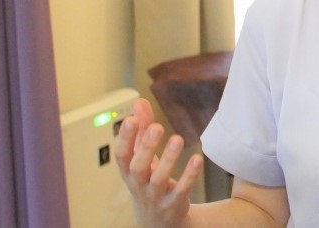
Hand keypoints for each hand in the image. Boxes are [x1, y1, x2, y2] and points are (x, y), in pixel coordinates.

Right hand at [114, 98, 203, 226]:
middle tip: (157, 126)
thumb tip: (139, 102)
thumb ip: (142, 129)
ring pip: (159, 179)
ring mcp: (155, 196)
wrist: (157, 220)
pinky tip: (197, 158)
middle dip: (146, 147)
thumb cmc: (147, 180)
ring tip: (178, 139)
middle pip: (137, 167)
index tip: (131, 119)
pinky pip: (181, 190)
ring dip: (169, 159)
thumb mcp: (142, 156)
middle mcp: (139, 185)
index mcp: (129, 171)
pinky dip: (189, 175)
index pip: (121, 155)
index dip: (125, 138)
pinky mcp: (174, 204)